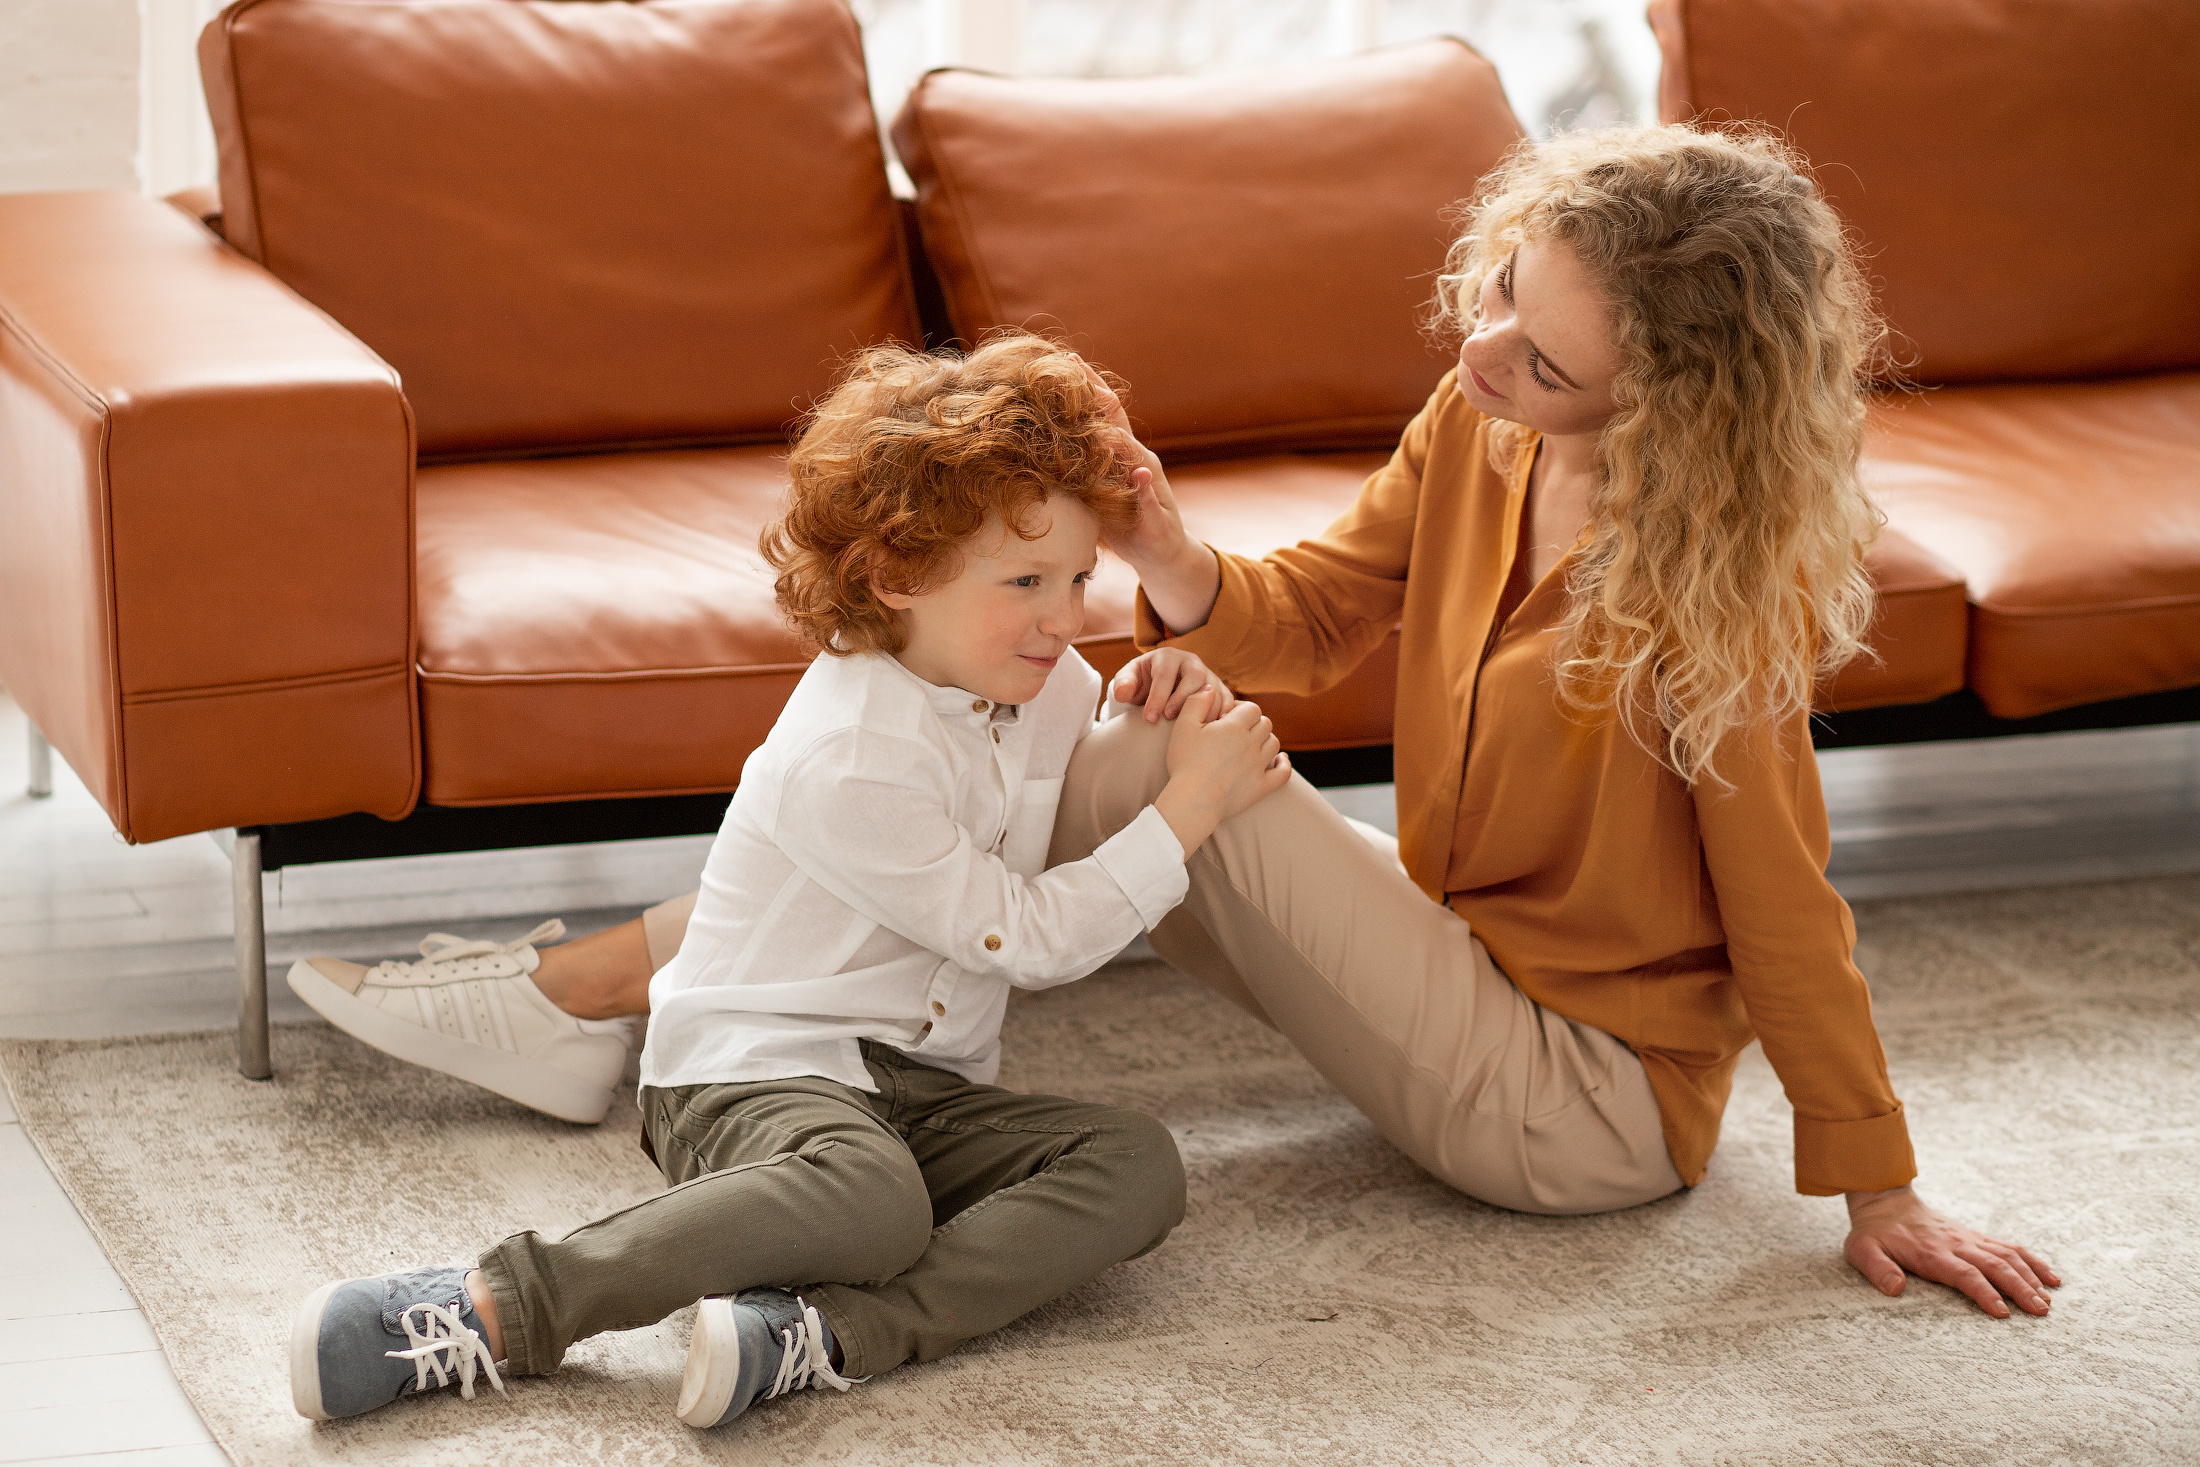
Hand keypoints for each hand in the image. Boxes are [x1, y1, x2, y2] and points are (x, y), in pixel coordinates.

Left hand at [1071, 356, 1218, 630]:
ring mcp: (1149, 483)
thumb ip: (1077, 469)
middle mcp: (1137, 459)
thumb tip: (1037, 451)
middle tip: (1071, 371)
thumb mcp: (1095, 491)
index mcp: (1120, 452)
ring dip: (1116, 438)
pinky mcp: (1157, 511)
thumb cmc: (1124, 520)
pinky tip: (1137, 475)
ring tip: (1095, 422)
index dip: (1084, 387)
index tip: (1060, 363)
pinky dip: (1143, 485)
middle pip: (1117, 420)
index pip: (1102, 412)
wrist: (1161, 552)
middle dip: (1096, 395)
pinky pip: (1149, 495)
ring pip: (1134, 453)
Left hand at [1113, 649, 1235, 723]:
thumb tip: (1122, 693)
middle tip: (1169, 718)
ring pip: (1214, 688)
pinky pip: (1227, 700)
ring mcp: (1208, 675)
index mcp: (1168, 657)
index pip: (1165, 674)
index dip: (1158, 696)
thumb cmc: (1142, 682)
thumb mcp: (1129, 680)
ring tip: (1192, 728)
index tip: (1149, 718)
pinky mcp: (1219, 689)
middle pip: (1195, 676)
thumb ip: (1123, 684)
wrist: (1158, 686)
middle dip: (1183, 698)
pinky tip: (1213, 731)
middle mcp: (1192, 662)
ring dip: (1204, 708)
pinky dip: (1223, 714)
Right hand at [1152, 690, 1290, 855]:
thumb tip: (1211, 688)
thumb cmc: (1184, 762)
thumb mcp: (1183, 726)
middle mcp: (1251, 744)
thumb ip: (1197, 702)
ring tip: (1250, 745)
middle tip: (1237, 732)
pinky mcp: (1261, 787)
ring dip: (1265, 741)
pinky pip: (1283, 773)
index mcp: (1235, 727)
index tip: (1228, 717)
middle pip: (1265, 724)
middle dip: (1253, 724)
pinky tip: (1279, 760)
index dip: (1242, 709)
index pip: (1252, 708)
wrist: (1193, 800)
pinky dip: (1283, 764)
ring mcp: (1259, 766)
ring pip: (1274, 744)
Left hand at [1843, 1185, 2059, 1318]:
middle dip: (2020, 1289)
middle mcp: (1957, 1244)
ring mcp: (1970, 1239)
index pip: (1964, 1274)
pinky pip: (2010, 1247)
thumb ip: (1877, 1269)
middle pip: (1995, 1266)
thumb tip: (1895, 1288)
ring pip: (2008, 1256)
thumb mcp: (1862, 1250)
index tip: (2003, 1312)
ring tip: (2049, 1302)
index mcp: (1932, 1252)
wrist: (1884, 1201)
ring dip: (2031, 1277)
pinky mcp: (1976, 1237)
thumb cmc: (1874, 1233)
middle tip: (2040, 1312)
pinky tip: (2052, 1278)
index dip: (1984, 1292)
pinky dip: (2033, 1261)